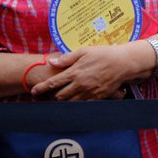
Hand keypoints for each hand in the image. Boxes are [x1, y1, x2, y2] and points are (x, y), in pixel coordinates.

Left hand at [26, 42, 151, 100]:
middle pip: (59, 96)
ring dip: (63, 103)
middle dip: (51, 97)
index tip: (34, 91)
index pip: (53, 83)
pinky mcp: (98, 97)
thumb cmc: (104, 54)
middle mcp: (80, 84)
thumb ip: (67, 58)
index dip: (41, 88)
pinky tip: (74, 104)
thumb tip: (52, 62)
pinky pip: (83, 106)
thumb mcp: (84, 51)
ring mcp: (89, 92)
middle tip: (47, 96)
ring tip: (59, 100)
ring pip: (70, 103)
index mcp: (74, 72)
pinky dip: (76, 106)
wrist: (123, 63)